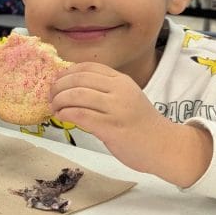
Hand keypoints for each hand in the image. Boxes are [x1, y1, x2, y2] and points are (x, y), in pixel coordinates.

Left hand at [49, 62, 211, 186]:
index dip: (67, 72)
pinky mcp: (112, 127)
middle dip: (59, 86)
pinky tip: (61, 116)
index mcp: (122, 81)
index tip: (57, 80)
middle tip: (50, 95)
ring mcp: (116, 109)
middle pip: (79, 79)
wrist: (164, 147)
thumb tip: (70, 90)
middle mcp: (119, 90)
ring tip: (54, 107)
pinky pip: (81, 115)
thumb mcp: (126, 99)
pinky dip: (66, 113)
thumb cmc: (142, 125)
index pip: (88, 67)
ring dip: (59, 100)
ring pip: (77, 95)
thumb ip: (104, 92)